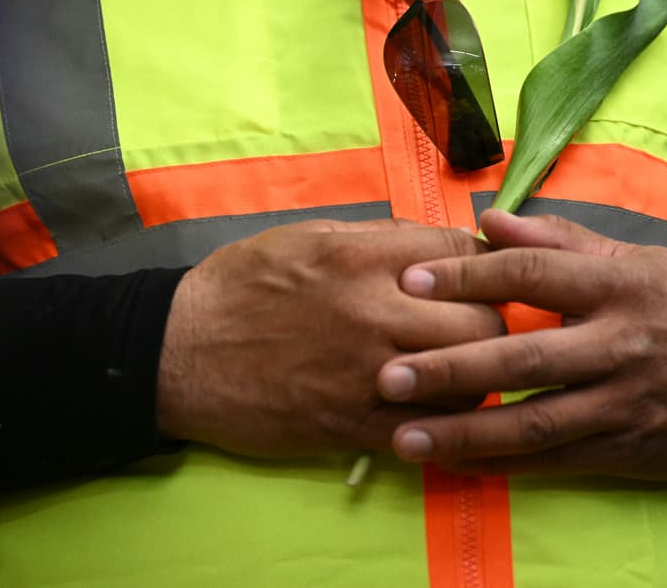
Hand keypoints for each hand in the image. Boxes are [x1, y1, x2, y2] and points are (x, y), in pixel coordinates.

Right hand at [157, 219, 505, 456]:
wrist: (177, 354)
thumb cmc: (241, 287)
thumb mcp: (308, 237)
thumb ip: (380, 239)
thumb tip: (443, 242)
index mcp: (362, 257)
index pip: (466, 256)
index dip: (484, 267)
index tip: (481, 278)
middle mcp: (374, 312)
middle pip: (483, 321)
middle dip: (490, 323)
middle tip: (476, 328)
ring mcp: (366, 374)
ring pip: (467, 380)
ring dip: (473, 376)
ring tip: (457, 370)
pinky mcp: (351, 425)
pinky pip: (427, 428)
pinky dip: (441, 420)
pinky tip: (432, 409)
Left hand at [375, 210, 666, 478]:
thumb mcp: (636, 258)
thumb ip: (560, 239)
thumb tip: (490, 218)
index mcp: (618, 284)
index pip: (533, 273)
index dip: (469, 277)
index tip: (411, 280)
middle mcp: (620, 344)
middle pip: (525, 357)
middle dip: (452, 367)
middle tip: (389, 375)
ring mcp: (622, 403)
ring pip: (535, 422)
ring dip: (466, 432)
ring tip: (404, 437)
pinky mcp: (625, 449)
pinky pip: (554, 460)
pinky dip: (501, 464)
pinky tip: (453, 462)